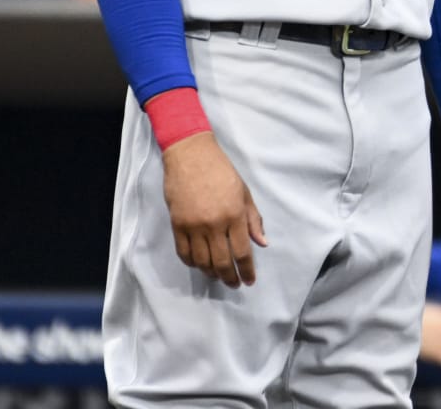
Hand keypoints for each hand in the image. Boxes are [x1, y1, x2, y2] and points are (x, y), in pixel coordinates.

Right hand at [160, 132, 266, 287]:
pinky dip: (192, 263)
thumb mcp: (244, 193)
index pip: (242, 252)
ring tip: (218, 276)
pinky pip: (184, 253)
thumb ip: (253, 220)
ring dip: (211, 273)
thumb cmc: (222, 172)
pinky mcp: (177, 225)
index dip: (246, 270)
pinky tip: (199, 265)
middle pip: (222, 262)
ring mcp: (193, 226)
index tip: (249, 281)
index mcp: (234, 215)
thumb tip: (262, 243)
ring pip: (202, 261)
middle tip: (234, 284)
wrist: (191, 156)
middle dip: (229, 277)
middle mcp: (214, 224)